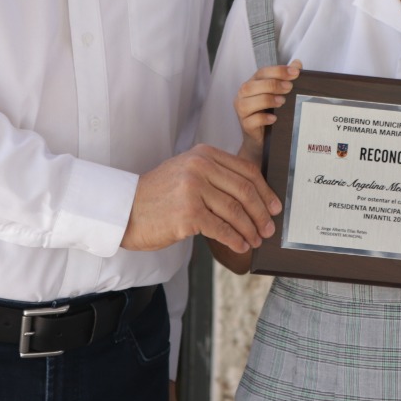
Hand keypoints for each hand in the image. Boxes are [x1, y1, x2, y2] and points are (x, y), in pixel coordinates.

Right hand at [121, 145, 280, 252]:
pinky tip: (241, 246)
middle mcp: (200, 167)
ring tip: (256, 240)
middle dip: (261, 213)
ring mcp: (193, 189)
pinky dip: (235, 239)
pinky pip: (221, 229)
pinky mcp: (187, 214)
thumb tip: (254, 196)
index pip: (246, 170)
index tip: (275, 206)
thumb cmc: (159, 196)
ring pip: (235, 211)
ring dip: (250, 229)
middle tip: (269, 228)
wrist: (125, 210)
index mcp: (204, 154)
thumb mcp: (187, 173)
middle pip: (244, 191)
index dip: (265, 191)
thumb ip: (215, 176)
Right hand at [235, 61, 300, 163]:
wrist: (261, 138)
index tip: (295, 72)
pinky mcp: (245, 125)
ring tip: (282, 102)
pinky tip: (274, 118)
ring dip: (267, 100)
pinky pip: (251, 120)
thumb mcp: (278, 93)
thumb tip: (297, 63)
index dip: (278, 71)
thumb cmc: (269, 111)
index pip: (262, 72)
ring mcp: (242, 110)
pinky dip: (263, 118)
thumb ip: (286, 78)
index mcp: (252, 84)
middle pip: (253, 85)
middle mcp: (243, 95)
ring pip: (248, 102)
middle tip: (289, 87)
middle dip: (273, 84)